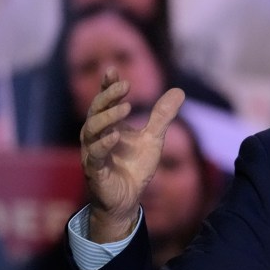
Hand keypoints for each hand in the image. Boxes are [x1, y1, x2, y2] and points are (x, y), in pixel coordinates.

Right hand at [79, 67, 184, 242]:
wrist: (128, 199)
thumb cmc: (135, 167)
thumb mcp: (153, 138)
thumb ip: (162, 115)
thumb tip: (179, 90)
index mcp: (109, 126)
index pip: (105, 101)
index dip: (107, 86)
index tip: (113, 70)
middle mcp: (96, 137)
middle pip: (95, 111)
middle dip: (108, 96)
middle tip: (125, 85)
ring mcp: (93, 153)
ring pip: (90, 130)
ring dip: (107, 117)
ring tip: (126, 107)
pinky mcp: (95, 171)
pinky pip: (95, 156)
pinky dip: (103, 145)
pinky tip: (115, 136)